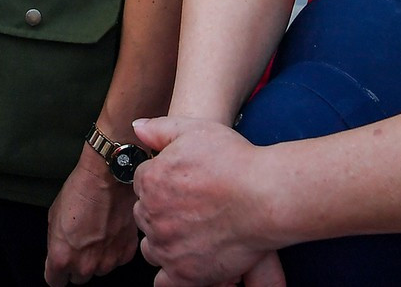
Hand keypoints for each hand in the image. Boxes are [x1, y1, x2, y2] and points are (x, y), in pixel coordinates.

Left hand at [45, 148, 138, 285]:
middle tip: (82, 242)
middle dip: (78, 263)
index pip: (55, 282)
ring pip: (100, 269)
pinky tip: (112, 230)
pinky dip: (115, 249)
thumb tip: (60, 252)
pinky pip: (117, 259)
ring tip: (99, 232)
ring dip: (98, 257)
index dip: (57, 272)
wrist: (109, 178)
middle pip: (79, 278)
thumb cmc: (80, 192)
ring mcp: (108, 262)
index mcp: (62, 258)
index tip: (61, 265)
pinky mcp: (126, 253)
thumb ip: (57, 243)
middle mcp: (85, 266)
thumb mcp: (54, 217)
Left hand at [132, 116, 283, 286]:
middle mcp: (152, 215)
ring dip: (164, 242)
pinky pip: (163, 281)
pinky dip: (172, 274)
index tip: (182, 184)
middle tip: (190, 208)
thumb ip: (160, 129)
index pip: (142, 183)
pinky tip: (188, 261)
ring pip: (152, 247)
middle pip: (145, 215)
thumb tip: (136, 128)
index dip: (163, 182)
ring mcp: (167, 247)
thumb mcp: (196, 130)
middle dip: (162, 211)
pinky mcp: (184, 274)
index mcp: (151, 180)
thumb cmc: (235, 161)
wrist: (265, 198)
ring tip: (191, 234)